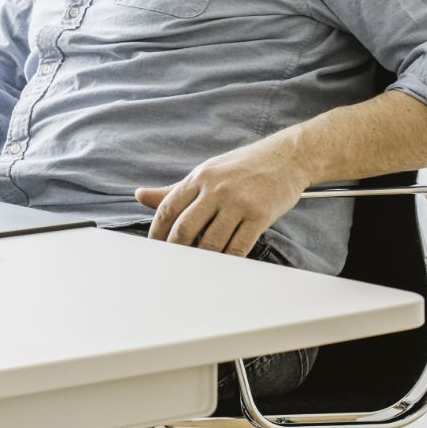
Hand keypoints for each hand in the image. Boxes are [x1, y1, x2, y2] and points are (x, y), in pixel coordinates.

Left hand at [134, 139, 309, 255]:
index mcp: (199, 178)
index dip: (156, 232)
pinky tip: (222, 266)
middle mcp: (215, 188)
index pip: (168, 208)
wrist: (286, 157)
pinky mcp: (260, 215)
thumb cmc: (242, 167)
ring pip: (211, 241)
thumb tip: (140, 196)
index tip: (153, 249)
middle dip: (174, 250)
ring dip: (201, 259)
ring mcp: (238, 202)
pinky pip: (238, 246)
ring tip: (195, 270)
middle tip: (171, 265)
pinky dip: (227, 260)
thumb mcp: (206, 172)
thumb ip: (175, 189)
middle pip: (185, 227)